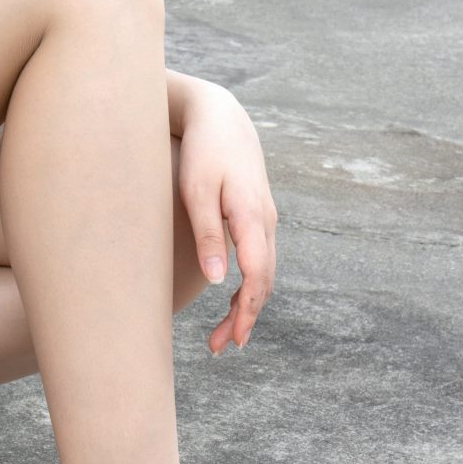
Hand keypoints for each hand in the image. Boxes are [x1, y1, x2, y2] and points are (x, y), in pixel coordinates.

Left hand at [173, 79, 277, 353]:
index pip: (257, 275)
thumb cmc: (203, 151)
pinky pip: (259, 258)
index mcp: (252, 216)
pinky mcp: (256, 216)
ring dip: (247, 304)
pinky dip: (249, 284)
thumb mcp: (197, 190)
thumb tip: (219, 280)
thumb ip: (208, 234)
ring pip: (264, 272)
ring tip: (222, 335)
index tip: (232, 339)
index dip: (246, 310)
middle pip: (264, 280)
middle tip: (220, 347)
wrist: (222, 116)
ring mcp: (265, 218)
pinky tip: (232, 298)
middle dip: (244, 317)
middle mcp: (266, 221)